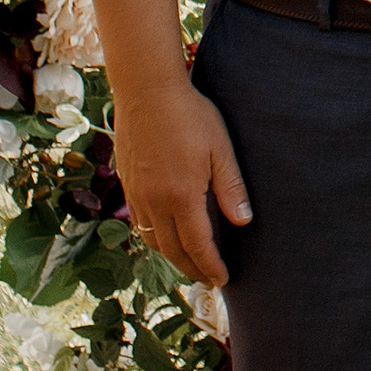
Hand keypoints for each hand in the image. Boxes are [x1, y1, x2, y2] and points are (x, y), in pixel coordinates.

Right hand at [111, 76, 252, 288]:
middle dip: (191, 269)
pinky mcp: (126, 182)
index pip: (198, 245)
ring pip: (152, 239)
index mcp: (181, 196)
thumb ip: (232, 188)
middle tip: (207, 279)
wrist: (146, 90)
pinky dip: (153, 236)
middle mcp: (154, 201)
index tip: (222, 280)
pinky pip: (139, 221)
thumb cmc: (190, 114)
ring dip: (171, 256)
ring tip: (188, 261)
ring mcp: (136, 193)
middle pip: (172, 250)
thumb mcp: (220, 148)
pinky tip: (164, 233)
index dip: (210, 266)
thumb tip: (244, 222)